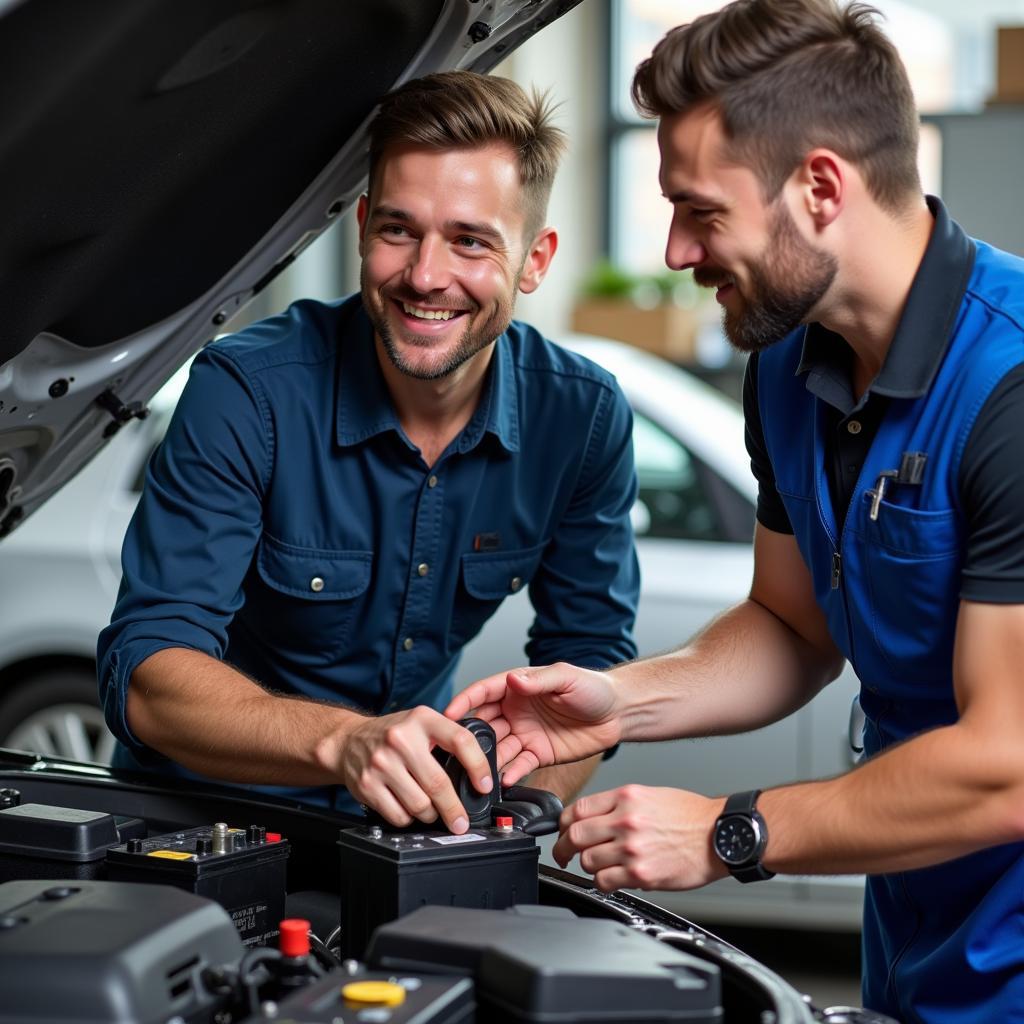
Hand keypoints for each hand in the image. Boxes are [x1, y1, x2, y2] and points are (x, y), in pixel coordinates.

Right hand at [336, 706, 492, 832]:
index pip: (460, 740)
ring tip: (431, 811)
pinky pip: (398, 815)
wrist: (348, 741)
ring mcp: (382, 763)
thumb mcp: (421, 723)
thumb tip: (478, 772)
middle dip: (455, 809)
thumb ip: (446, 739)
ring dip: (430, 815)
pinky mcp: (367, 785)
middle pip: (438, 783)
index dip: (478, 766)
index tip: (485, 785)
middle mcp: (401, 739)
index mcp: (422, 719)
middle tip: (461, 822)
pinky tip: (409, 809)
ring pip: (419, 805)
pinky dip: (409, 819)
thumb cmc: (391, 735)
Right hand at [445, 663, 621, 785]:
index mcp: (518, 687)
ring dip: (487, 759)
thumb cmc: (594, 688)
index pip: (484, 692)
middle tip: (457, 750)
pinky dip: (510, 773)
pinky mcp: (538, 754)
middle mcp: (516, 711)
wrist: (619, 713)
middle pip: (484, 723)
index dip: (465, 701)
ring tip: (478, 771)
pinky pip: (519, 765)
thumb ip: (538, 681)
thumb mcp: (566, 677)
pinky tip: (503, 780)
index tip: (448, 713)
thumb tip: (513, 680)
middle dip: (469, 736)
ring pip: (498, 748)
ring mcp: (525, 733)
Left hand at [552, 785, 727, 892]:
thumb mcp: (650, 795)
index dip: (562, 823)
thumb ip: (618, 804)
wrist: (720, 835)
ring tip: (597, 865)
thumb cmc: (690, 816)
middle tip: (563, 854)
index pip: (578, 808)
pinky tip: (610, 878)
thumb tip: (592, 818)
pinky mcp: (641, 873)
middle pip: (574, 835)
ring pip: (587, 861)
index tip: (561, 831)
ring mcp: (632, 848)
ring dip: (587, 865)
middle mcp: (625, 820)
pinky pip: (604, 882)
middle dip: (563, 847)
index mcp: (626, 796)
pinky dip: (602, 882)